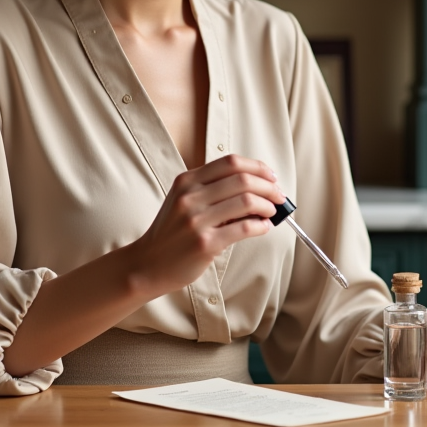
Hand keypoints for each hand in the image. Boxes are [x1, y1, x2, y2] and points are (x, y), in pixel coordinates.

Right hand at [128, 155, 284, 295]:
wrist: (147, 264)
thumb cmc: (171, 232)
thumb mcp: (183, 201)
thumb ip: (211, 190)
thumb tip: (256, 186)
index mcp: (186, 181)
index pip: (230, 162)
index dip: (257, 166)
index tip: (270, 175)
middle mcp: (190, 197)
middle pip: (242, 179)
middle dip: (268, 186)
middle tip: (279, 195)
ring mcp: (196, 220)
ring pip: (246, 201)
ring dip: (267, 206)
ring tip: (272, 212)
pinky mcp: (205, 243)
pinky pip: (243, 229)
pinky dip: (261, 226)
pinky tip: (264, 228)